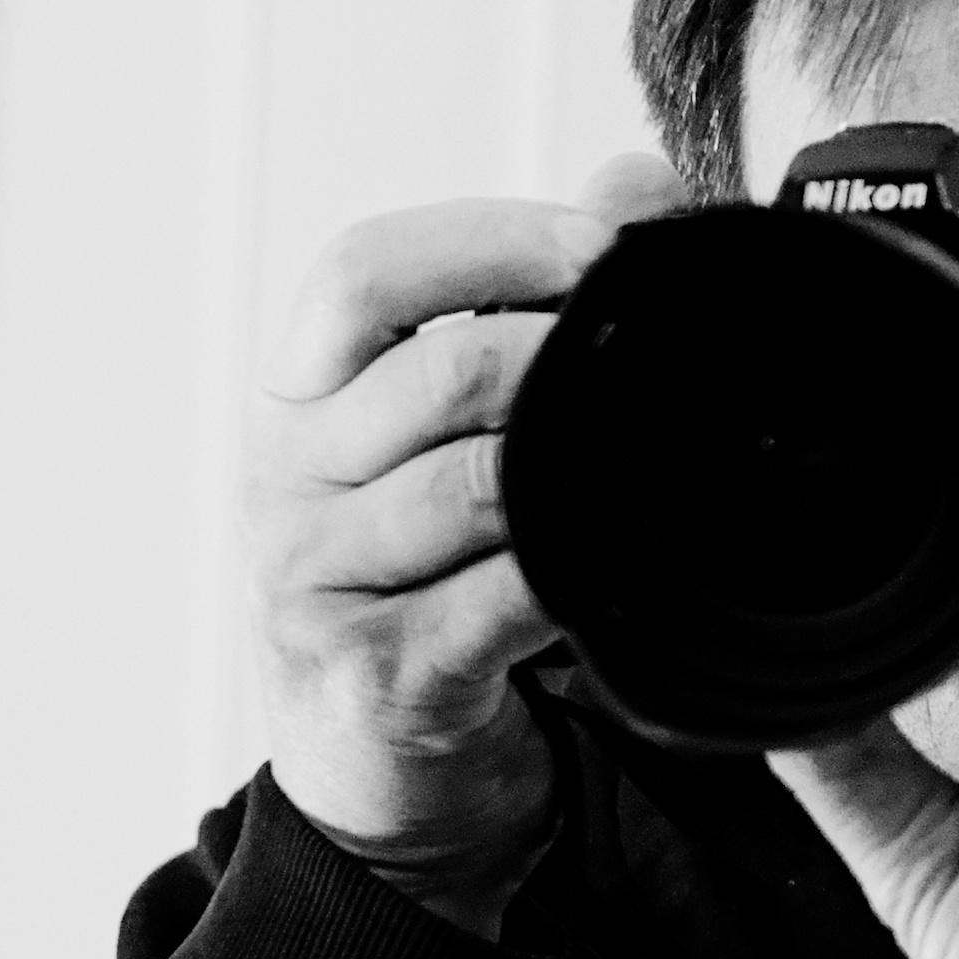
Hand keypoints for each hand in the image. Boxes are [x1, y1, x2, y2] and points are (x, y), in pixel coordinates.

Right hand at [250, 157, 685, 926]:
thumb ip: (541, 305)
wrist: (387, 782)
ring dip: (588, 468)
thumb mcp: (467, 443)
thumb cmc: (439, 590)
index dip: (489, 242)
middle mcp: (281, 481)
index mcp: (297, 402)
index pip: (357, 276)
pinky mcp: (368, 675)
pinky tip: (632, 566)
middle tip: (677, 359)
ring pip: (473, 486)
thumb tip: (635, 176)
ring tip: (673, 459)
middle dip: (568, 355)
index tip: (609, 245)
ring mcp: (309, 583)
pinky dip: (580, 575)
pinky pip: (496, 599)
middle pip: (432, 375)